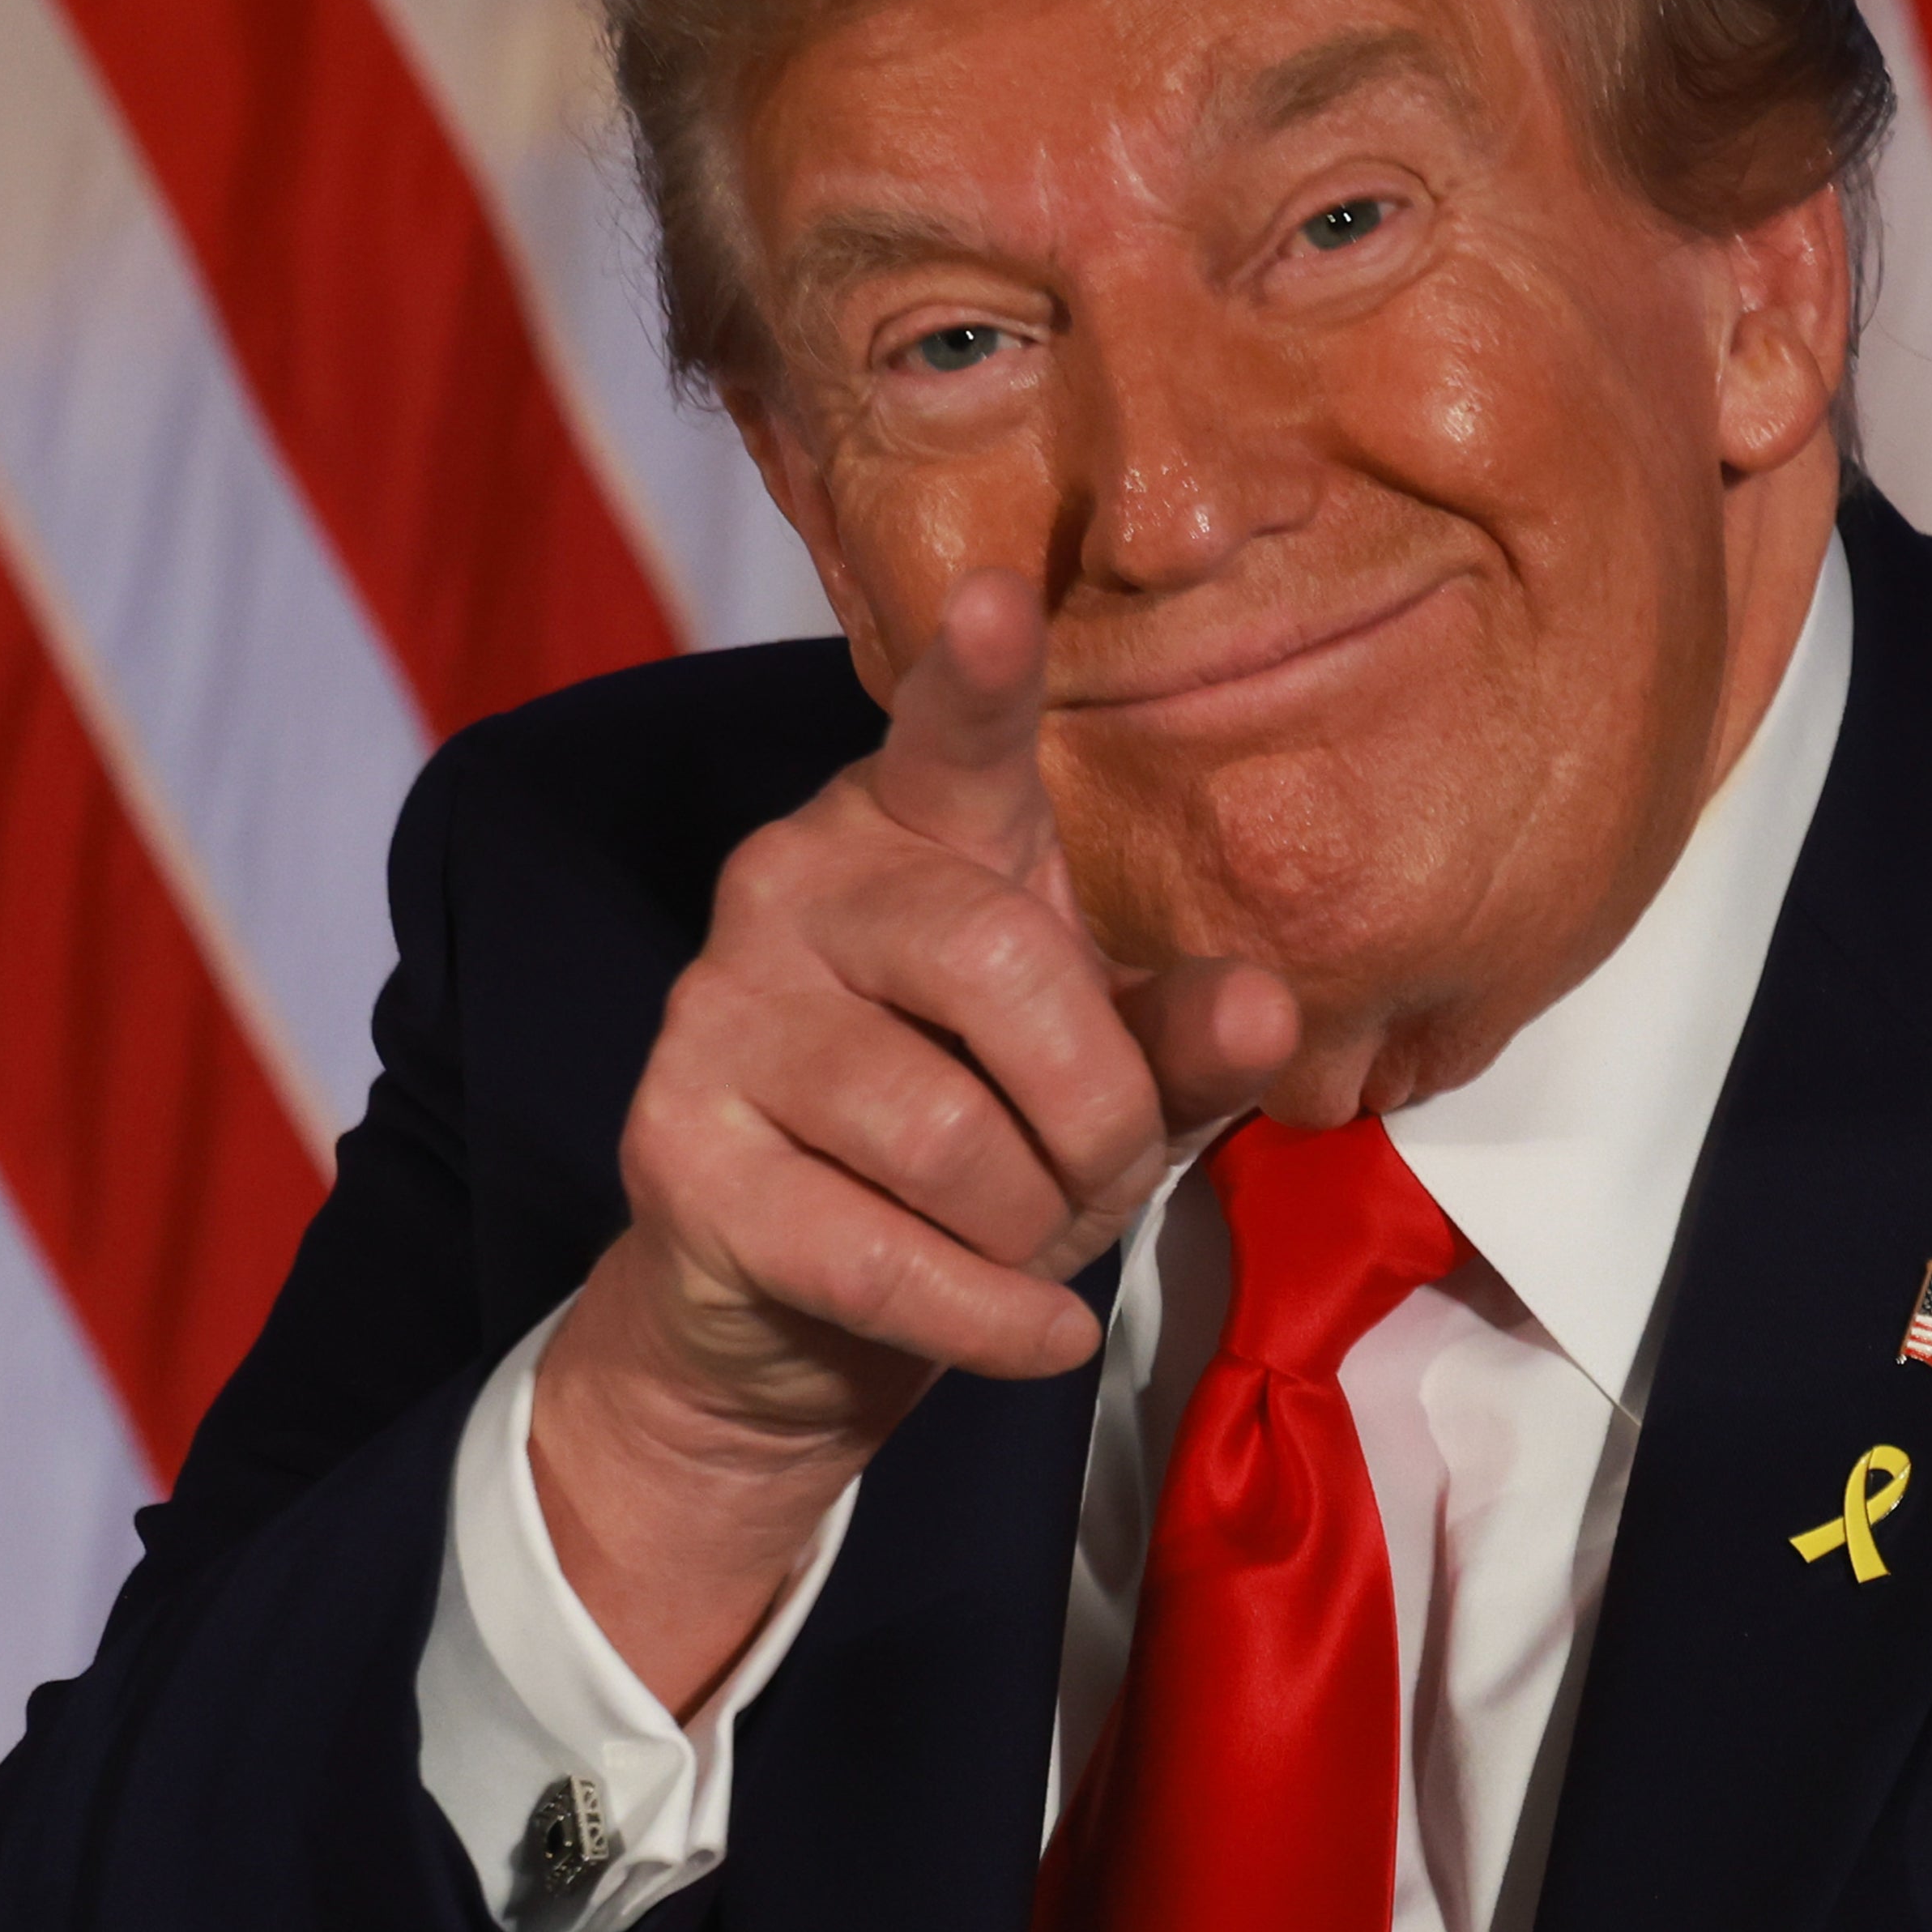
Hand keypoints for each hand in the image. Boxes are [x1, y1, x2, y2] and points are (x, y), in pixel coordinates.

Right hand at [524, 570, 1296, 1709]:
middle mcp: (789, 886)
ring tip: (1021, 1245)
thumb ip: (1181, 1038)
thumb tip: (1257, 1005)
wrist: (791, 1311)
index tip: (1000, 600)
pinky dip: (994, 1322)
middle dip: (1098, 1117)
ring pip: (950, 1136)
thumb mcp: (1104, 1082)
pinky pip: (884, 1253)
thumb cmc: (976, 1151)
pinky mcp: (673, 1147)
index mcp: (906, 833)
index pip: (954, 740)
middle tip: (1096, 1180)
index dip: (978, 674)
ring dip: (1037, 1231)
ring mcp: (713, 1012)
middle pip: (1005, 973)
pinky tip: (1028, 1332)